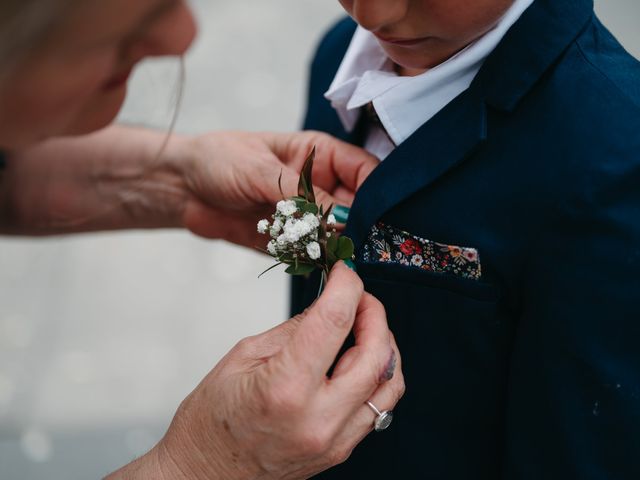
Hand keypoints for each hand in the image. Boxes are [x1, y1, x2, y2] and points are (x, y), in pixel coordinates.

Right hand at [107, 262, 403, 479]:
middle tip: (360, 298)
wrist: (204, 474)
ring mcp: (334, 439)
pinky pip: (378, 408)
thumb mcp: (243, 358)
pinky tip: (360, 362)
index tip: (345, 272)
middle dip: (374, 313)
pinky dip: (377, 377)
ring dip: (384, 346)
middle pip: (376, 353)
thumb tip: (327, 306)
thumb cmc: (212, 422)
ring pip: (388, 383)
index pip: (334, 321)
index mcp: (286, 388)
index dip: (346, 286)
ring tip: (365, 328)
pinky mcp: (340, 449)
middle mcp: (318, 418)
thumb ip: (293, 329)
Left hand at [171, 130, 378, 246]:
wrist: (182, 188)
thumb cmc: (220, 160)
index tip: (383, 215)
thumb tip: (339, 220)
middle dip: (364, 224)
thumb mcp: (261, 171)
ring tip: (350, 258)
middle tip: (371, 245)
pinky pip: (315, 252)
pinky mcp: (291, 240)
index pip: (364, 170)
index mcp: (320, 156)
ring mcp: (306, 215)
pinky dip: (321, 261)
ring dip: (343, 246)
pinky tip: (327, 268)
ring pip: (339, 233)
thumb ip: (301, 196)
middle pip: (358, 206)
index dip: (378, 191)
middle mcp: (320, 185)